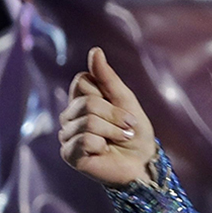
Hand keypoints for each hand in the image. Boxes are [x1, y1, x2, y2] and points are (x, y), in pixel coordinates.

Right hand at [59, 47, 157, 187]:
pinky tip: (105, 151)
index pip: (82, 80)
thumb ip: (108, 77)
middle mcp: (70, 116)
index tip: (122, 107)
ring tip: (119, 139)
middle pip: (87, 102)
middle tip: (126, 128)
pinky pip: (85, 139)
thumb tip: (95, 51)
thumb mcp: (126, 100)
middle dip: (116, 115)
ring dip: (114, 131)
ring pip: (88, 121)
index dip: (107, 93)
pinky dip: (103, 144)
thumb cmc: (136, 131)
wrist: (144, 162)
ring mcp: (67, 135)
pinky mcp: (69, 153)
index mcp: (81, 100)